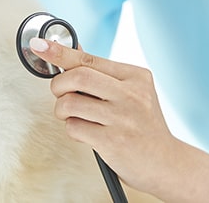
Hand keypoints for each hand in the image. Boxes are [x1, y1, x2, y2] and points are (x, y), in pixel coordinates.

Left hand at [29, 38, 175, 193]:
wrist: (167, 164)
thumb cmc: (144, 127)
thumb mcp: (134, 94)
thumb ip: (104, 74)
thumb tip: (73, 50)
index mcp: (136, 77)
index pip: (89, 59)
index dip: (60, 52)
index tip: (41, 45)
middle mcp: (132, 94)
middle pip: (77, 76)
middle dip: (58, 85)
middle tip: (60, 93)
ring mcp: (123, 118)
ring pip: (70, 103)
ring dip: (62, 110)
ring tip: (73, 116)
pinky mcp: (113, 141)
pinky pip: (74, 127)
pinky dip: (72, 129)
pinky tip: (86, 132)